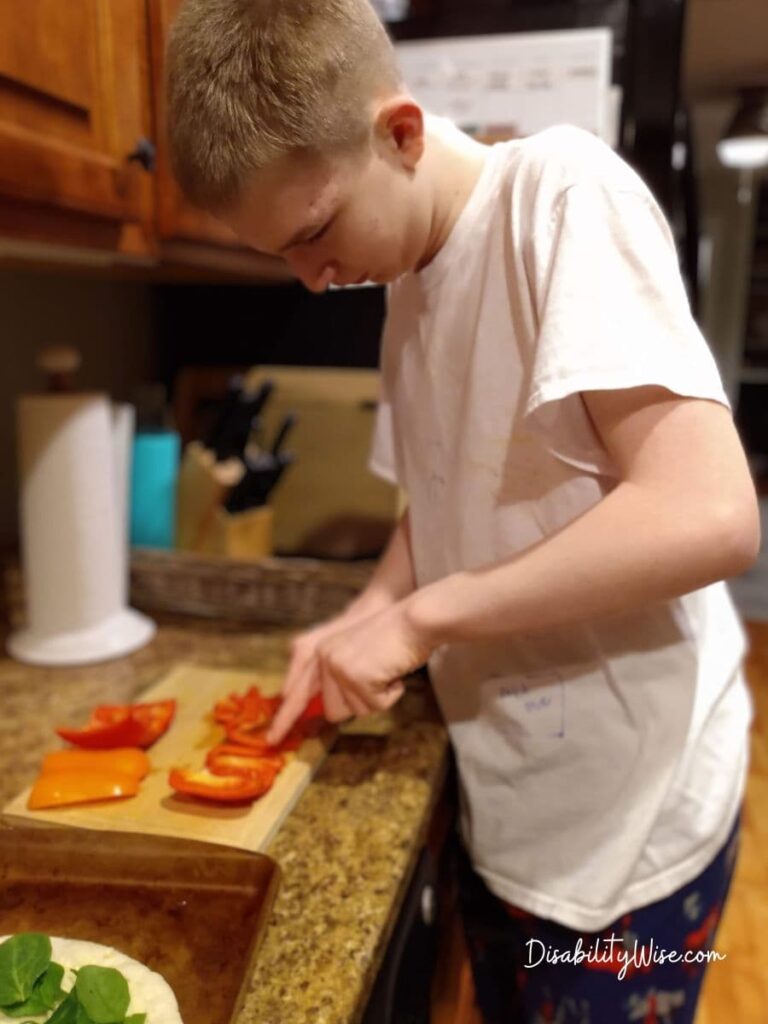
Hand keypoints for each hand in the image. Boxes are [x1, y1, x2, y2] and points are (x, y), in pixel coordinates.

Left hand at [266, 599, 433, 743]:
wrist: (414, 619)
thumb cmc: (394, 639)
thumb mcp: (357, 655)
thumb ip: (338, 678)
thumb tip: (330, 710)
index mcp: (320, 652)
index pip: (296, 691)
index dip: (284, 718)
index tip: (271, 739)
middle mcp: (323, 658)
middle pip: (334, 711)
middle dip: (360, 702)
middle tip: (378, 678)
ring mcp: (337, 666)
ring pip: (354, 710)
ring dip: (377, 698)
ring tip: (386, 671)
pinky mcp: (355, 675)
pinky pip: (375, 705)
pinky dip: (391, 694)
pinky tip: (394, 672)